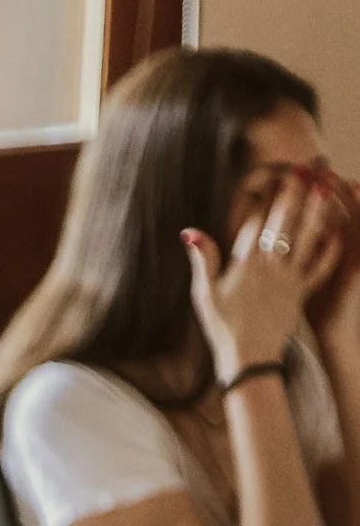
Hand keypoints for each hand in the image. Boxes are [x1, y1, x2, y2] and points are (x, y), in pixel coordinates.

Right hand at [183, 181, 342, 383]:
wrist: (249, 360)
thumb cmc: (222, 328)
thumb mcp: (204, 295)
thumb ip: (203, 259)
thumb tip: (189, 231)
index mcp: (246, 263)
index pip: (257, 219)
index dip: (265, 193)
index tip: (273, 172)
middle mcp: (271, 265)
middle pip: (287, 219)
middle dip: (297, 189)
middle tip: (306, 165)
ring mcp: (290, 278)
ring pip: (309, 236)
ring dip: (319, 208)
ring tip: (327, 185)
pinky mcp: (303, 292)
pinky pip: (321, 266)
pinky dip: (330, 248)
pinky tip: (337, 231)